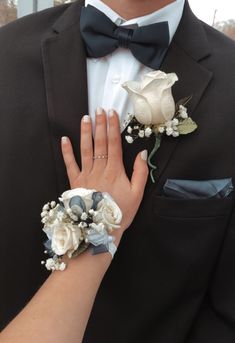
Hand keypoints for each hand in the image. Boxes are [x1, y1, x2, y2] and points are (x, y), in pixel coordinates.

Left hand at [61, 108, 147, 235]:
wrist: (102, 228)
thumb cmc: (121, 211)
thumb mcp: (137, 193)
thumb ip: (140, 172)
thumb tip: (142, 153)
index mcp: (115, 171)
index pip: (114, 143)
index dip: (113, 127)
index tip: (112, 113)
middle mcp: (99, 169)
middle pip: (100, 143)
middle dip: (100, 124)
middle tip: (99, 109)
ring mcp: (86, 175)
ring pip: (85, 149)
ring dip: (85, 133)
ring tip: (85, 118)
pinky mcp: (75, 182)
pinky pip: (70, 164)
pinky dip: (67, 152)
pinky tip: (65, 139)